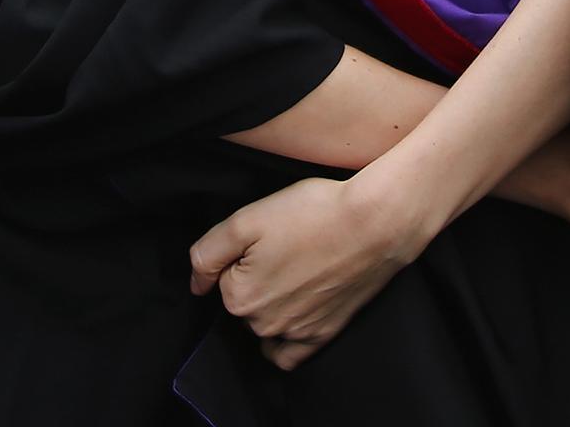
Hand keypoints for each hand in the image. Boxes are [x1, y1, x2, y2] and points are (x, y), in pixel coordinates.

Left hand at [189, 174, 430, 370]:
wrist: (373, 224)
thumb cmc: (310, 214)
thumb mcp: (246, 220)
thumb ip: (208, 253)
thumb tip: (196, 285)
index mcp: (239, 297)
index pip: (222, 277)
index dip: (241, 253)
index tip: (266, 236)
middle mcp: (264, 324)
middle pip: (243, 300)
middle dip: (254, 276)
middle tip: (283, 247)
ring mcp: (295, 334)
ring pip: (264, 323)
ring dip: (270, 302)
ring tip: (296, 268)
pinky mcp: (323, 335)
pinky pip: (289, 354)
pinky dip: (282, 341)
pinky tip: (290, 315)